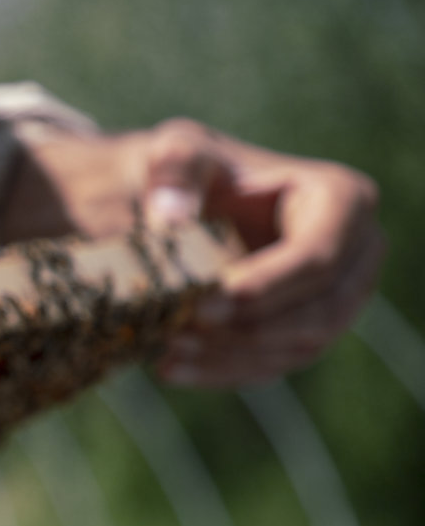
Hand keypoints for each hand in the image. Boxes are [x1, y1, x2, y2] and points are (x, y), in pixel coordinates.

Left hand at [1, 119, 383, 386]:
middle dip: (247, 329)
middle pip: (319, 312)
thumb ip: (173, 171)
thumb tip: (170, 217)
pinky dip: (223, 371)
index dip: (266, 288)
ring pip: (300, 346)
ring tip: (168, 346)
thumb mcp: (177, 154)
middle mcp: (357, 253)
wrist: (182, 205)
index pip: (317, 258)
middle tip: (178, 330)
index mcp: (342, 200)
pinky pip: (275, 364)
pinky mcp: (306, 331)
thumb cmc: (189, 173)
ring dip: (233, 355)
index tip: (205, 304)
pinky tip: (169, 366)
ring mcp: (339, 298)